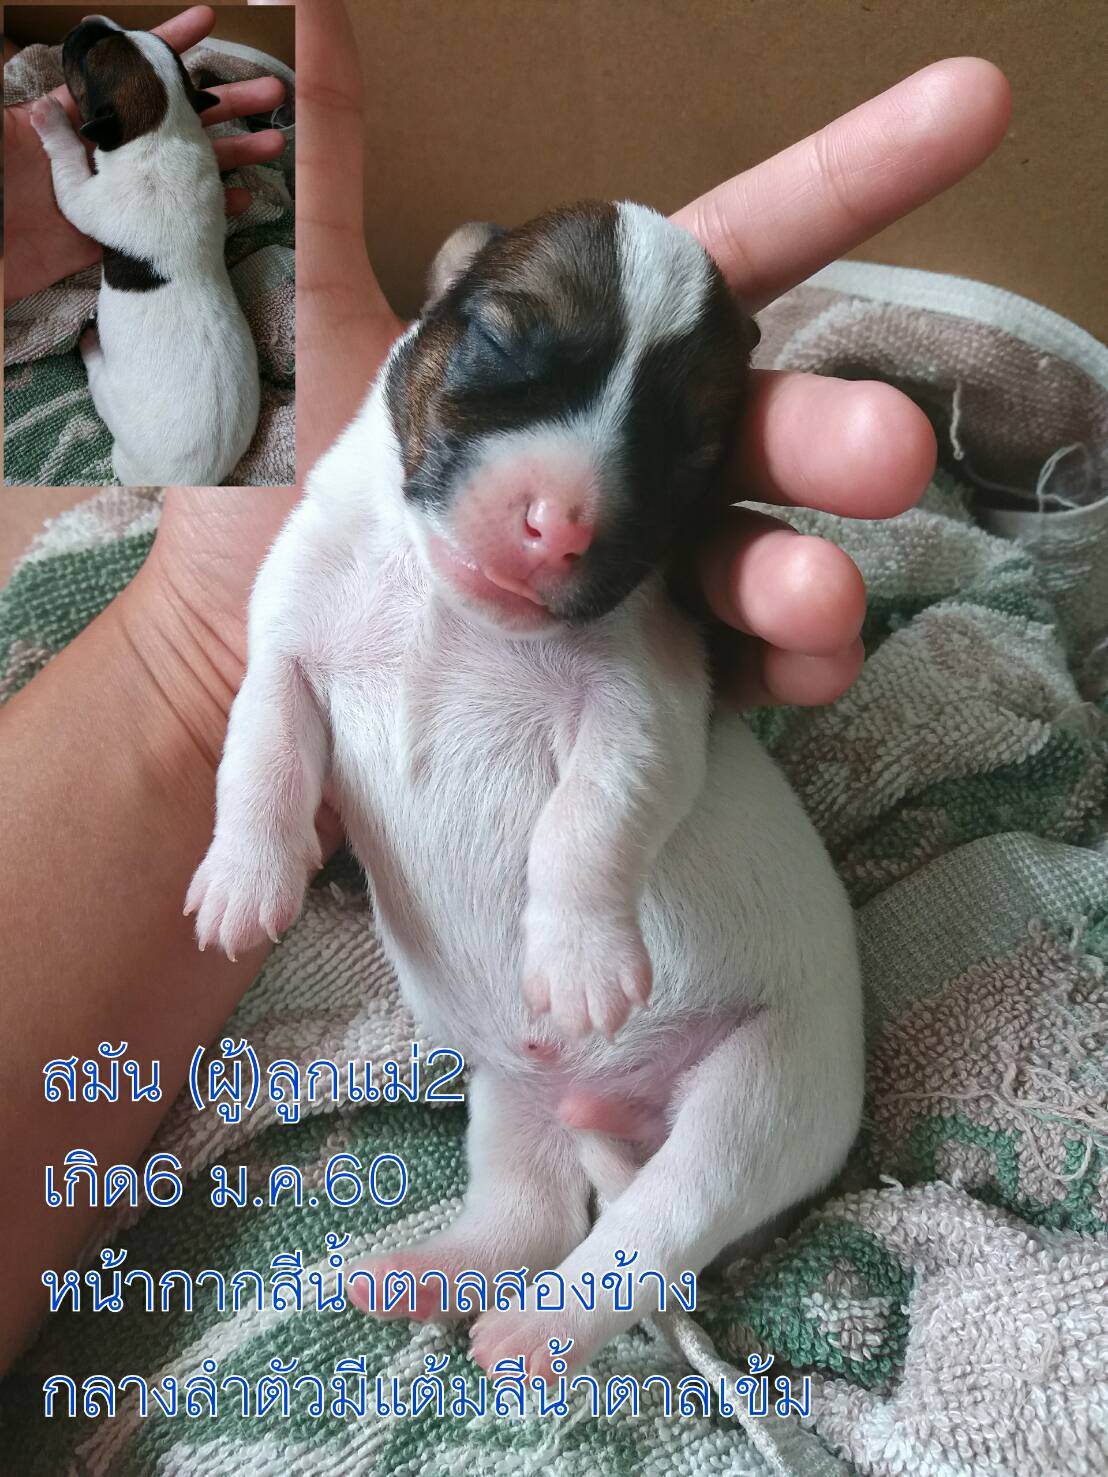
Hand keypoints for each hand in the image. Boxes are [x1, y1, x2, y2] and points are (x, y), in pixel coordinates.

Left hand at [3, 4, 287, 302]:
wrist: (4, 261)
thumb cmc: (4, 195)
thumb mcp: (13, 154)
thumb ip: (38, 134)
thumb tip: (48, 105)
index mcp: (83, 125)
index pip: (130, 76)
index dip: (166, 48)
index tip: (206, 23)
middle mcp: (114, 154)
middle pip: (177, 118)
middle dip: (224, 100)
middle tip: (267, 89)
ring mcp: (128, 193)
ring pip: (192, 165)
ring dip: (235, 152)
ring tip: (275, 141)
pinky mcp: (136, 232)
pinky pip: (185, 215)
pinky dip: (218, 205)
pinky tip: (246, 197)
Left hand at [130, 3, 1008, 744]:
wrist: (250, 647)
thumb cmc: (285, 477)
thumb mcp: (311, 324)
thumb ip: (340, 192)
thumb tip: (325, 17)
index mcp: (592, 354)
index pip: (734, 253)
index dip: (847, 181)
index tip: (967, 109)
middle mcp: (636, 451)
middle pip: (758, 426)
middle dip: (827, 434)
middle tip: (889, 456)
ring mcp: (643, 566)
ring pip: (749, 558)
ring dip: (800, 575)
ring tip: (821, 600)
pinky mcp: (638, 674)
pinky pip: (725, 673)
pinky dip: (773, 671)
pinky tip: (807, 667)